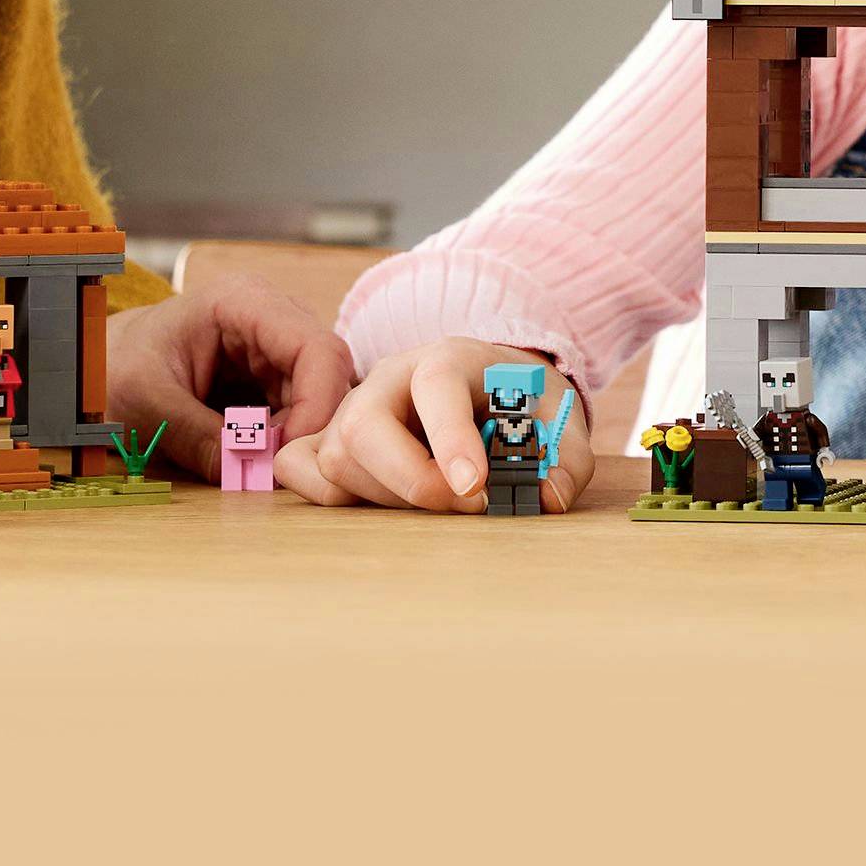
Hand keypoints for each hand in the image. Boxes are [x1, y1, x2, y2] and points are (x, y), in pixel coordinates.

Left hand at [105, 277, 353, 484]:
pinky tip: (258, 460)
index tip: (288, 455)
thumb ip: (196, 436)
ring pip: (323, 396)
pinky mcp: (275, 376)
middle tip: (274, 472)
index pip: (316, 348)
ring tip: (259, 468)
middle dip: (311, 427)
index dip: (318, 404)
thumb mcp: (146, 403)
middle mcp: (274, 318)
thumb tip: (247, 475)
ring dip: (300, 437)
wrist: (103, 364)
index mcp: (243, 302)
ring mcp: (278, 347)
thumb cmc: (118, 367)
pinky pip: (304, 410)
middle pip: (330, 373)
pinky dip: (288, 440)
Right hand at [273, 338, 592, 513]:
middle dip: (409, 480)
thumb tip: (549, 498)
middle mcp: (390, 377)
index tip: (475, 487)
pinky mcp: (328, 438)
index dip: (451, 437)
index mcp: (450, 358)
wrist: (489, 388)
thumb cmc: (519, 405)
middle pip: (363, 425)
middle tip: (461, 507)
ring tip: (437, 503)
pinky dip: (328, 496)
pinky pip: (300, 468)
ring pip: (336, 456)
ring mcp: (353, 407)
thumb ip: (566, 460)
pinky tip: (379, 504)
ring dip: (385, 498)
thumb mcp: (558, 422)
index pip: (437, 383)